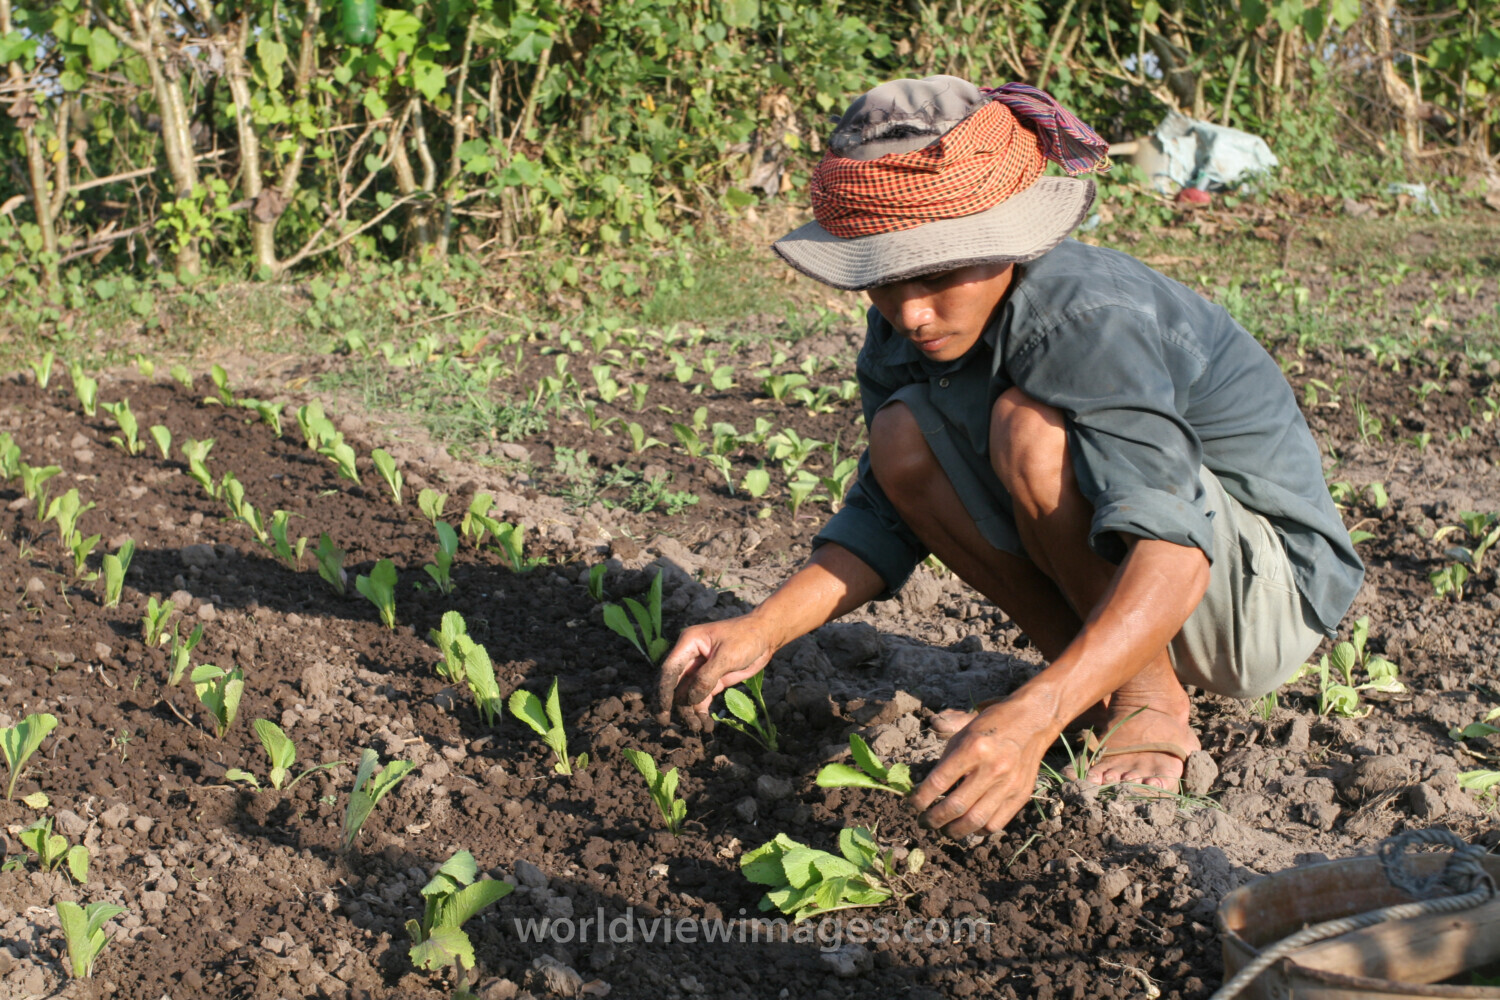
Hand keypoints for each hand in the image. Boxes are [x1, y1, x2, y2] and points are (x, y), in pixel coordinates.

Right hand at [655, 616, 775, 730]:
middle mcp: (689, 658)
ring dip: (689, 713)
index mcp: (688, 644)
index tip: (662, 710)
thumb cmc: (746, 637)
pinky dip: (701, 713)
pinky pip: (701, 700)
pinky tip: (706, 725)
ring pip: (687, 696)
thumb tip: (690, 700)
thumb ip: (707, 678)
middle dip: (673, 705)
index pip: (670, 669)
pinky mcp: (711, 682)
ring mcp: (699, 671)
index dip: (663, 690)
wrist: (765, 637)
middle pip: (674, 685)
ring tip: (698, 728)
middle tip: (666, 724)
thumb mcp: (726, 656)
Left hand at [908, 699, 1054, 838]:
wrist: (1031, 721)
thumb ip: (946, 759)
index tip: (912, 804)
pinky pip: (996, 823)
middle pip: (955, 807)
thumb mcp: (963, 731)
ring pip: (975, 821)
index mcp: (973, 748)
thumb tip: (925, 787)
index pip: (939, 782)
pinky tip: (968, 825)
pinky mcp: (1020, 795)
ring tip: (944, 829)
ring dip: (954, 830)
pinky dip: (978, 830)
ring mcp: (1008, 784)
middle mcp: (992, 768)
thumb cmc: (991, 724)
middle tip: (924, 822)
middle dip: (934, 819)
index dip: (920, 798)